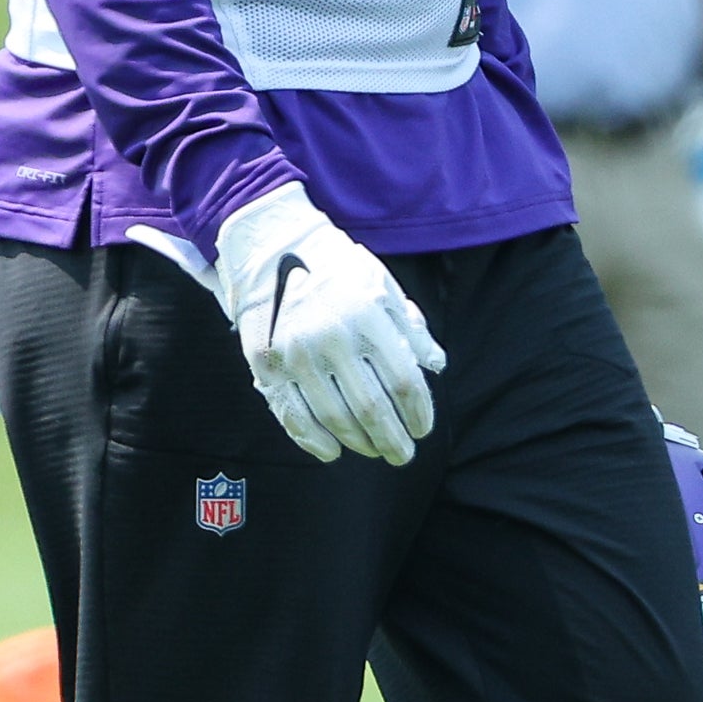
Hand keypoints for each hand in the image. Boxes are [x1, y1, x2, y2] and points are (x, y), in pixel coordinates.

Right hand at [205, 183, 444, 464]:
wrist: (274, 246)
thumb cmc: (338, 269)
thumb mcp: (383, 286)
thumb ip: (411, 329)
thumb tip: (436, 366)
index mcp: (368, 317)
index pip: (403, 380)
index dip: (418, 411)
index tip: (423, 428)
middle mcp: (332, 337)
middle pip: (371, 406)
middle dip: (392, 438)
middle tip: (403, 454)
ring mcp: (297, 353)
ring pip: (334, 415)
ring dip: (359, 441)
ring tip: (375, 451)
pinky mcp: (267, 364)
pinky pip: (291, 413)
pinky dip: (312, 440)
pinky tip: (332, 452)